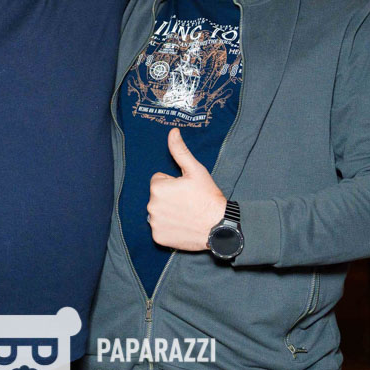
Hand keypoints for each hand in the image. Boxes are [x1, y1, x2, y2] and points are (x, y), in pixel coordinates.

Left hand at [147, 129, 226, 251]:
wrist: (218, 226)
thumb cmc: (207, 197)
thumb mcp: (195, 170)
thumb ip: (180, 150)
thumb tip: (172, 132)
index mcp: (157, 188)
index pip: (159, 180)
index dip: (173, 184)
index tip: (186, 190)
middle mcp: (151, 206)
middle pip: (157, 196)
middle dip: (169, 197)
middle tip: (187, 202)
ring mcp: (154, 223)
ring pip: (158, 212)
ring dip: (168, 212)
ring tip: (186, 214)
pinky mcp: (158, 237)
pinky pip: (159, 228)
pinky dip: (168, 228)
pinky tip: (182, 226)